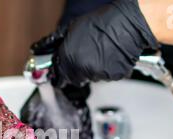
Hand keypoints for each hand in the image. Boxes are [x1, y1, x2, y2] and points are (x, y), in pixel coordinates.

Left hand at [32, 0, 159, 86]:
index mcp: (69, 58)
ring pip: (91, 78)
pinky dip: (107, 70)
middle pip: (75, 79)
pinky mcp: (113, 77)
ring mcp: (98, 74)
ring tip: (100, 53)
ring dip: (93, 70)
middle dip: (77, 71)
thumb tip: (46, 50)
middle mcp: (82, 69)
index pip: (60, 77)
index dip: (60, 76)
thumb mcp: (72, 30)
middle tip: (85, 58)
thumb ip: (58, 44)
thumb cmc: (102, 24)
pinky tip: (110, 57)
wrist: (126, 25)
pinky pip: (106, 77)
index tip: (60, 78)